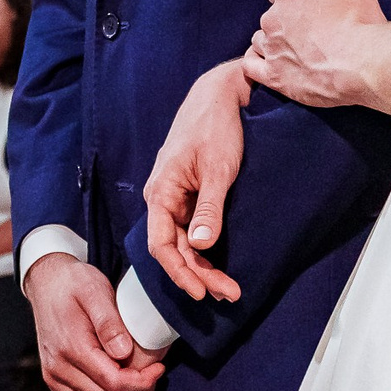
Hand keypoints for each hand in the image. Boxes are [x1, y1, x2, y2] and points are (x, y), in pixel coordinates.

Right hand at [21, 254, 162, 390]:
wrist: (47, 283)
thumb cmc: (75, 284)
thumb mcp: (95, 290)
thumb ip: (110, 322)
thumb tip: (125, 353)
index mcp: (70, 348)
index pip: (113, 384)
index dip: (143, 383)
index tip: (159, 369)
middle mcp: (58, 370)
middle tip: (155, 383)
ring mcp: (54, 381)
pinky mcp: (56, 385)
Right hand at [145, 60, 252, 302]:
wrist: (220, 96)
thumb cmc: (215, 126)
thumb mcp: (219, 169)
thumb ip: (209, 208)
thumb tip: (202, 246)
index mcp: (161, 191)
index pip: (161, 244)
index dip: (179, 272)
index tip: (201, 291)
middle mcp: (163, 198)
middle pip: (175, 248)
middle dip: (199, 274)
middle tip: (229, 294)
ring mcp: (176, 197)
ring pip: (185, 241)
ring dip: (204, 265)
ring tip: (229, 288)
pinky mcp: (190, 194)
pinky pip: (193, 228)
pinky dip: (206, 248)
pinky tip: (220, 263)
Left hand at [239, 0, 388, 109]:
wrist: (367, 67)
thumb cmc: (362, 23)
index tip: (309, 6)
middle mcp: (273, 21)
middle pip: (270, 16)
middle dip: (285, 21)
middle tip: (310, 31)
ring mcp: (271, 50)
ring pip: (260, 41)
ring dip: (273, 42)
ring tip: (297, 50)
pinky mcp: (274, 78)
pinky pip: (251, 66)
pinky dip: (258, 64)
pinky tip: (272, 65)